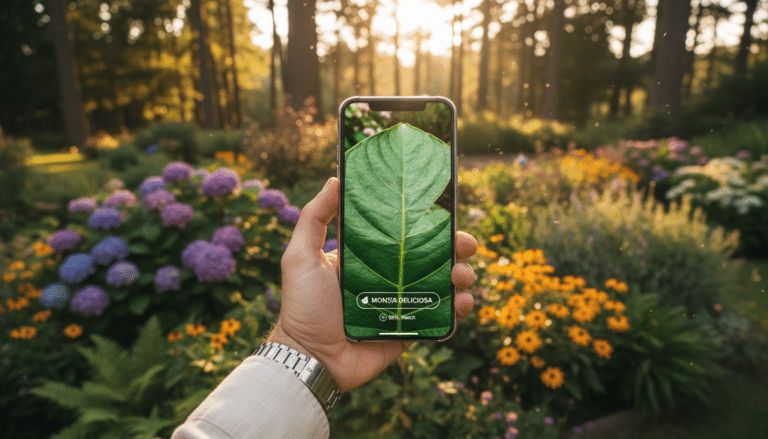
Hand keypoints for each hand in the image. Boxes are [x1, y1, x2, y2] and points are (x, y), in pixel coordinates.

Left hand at [269, 177, 476, 392]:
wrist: (311, 358)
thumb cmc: (303, 306)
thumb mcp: (300, 256)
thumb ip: (314, 218)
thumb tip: (335, 179)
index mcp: (368, 256)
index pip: (404, 232)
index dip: (427, 221)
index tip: (445, 210)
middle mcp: (389, 276)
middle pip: (432, 255)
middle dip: (455, 246)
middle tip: (466, 244)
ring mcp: (402, 303)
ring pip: (443, 283)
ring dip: (461, 275)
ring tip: (462, 276)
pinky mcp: (411, 329)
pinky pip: (441, 316)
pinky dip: (459, 307)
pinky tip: (462, 302)